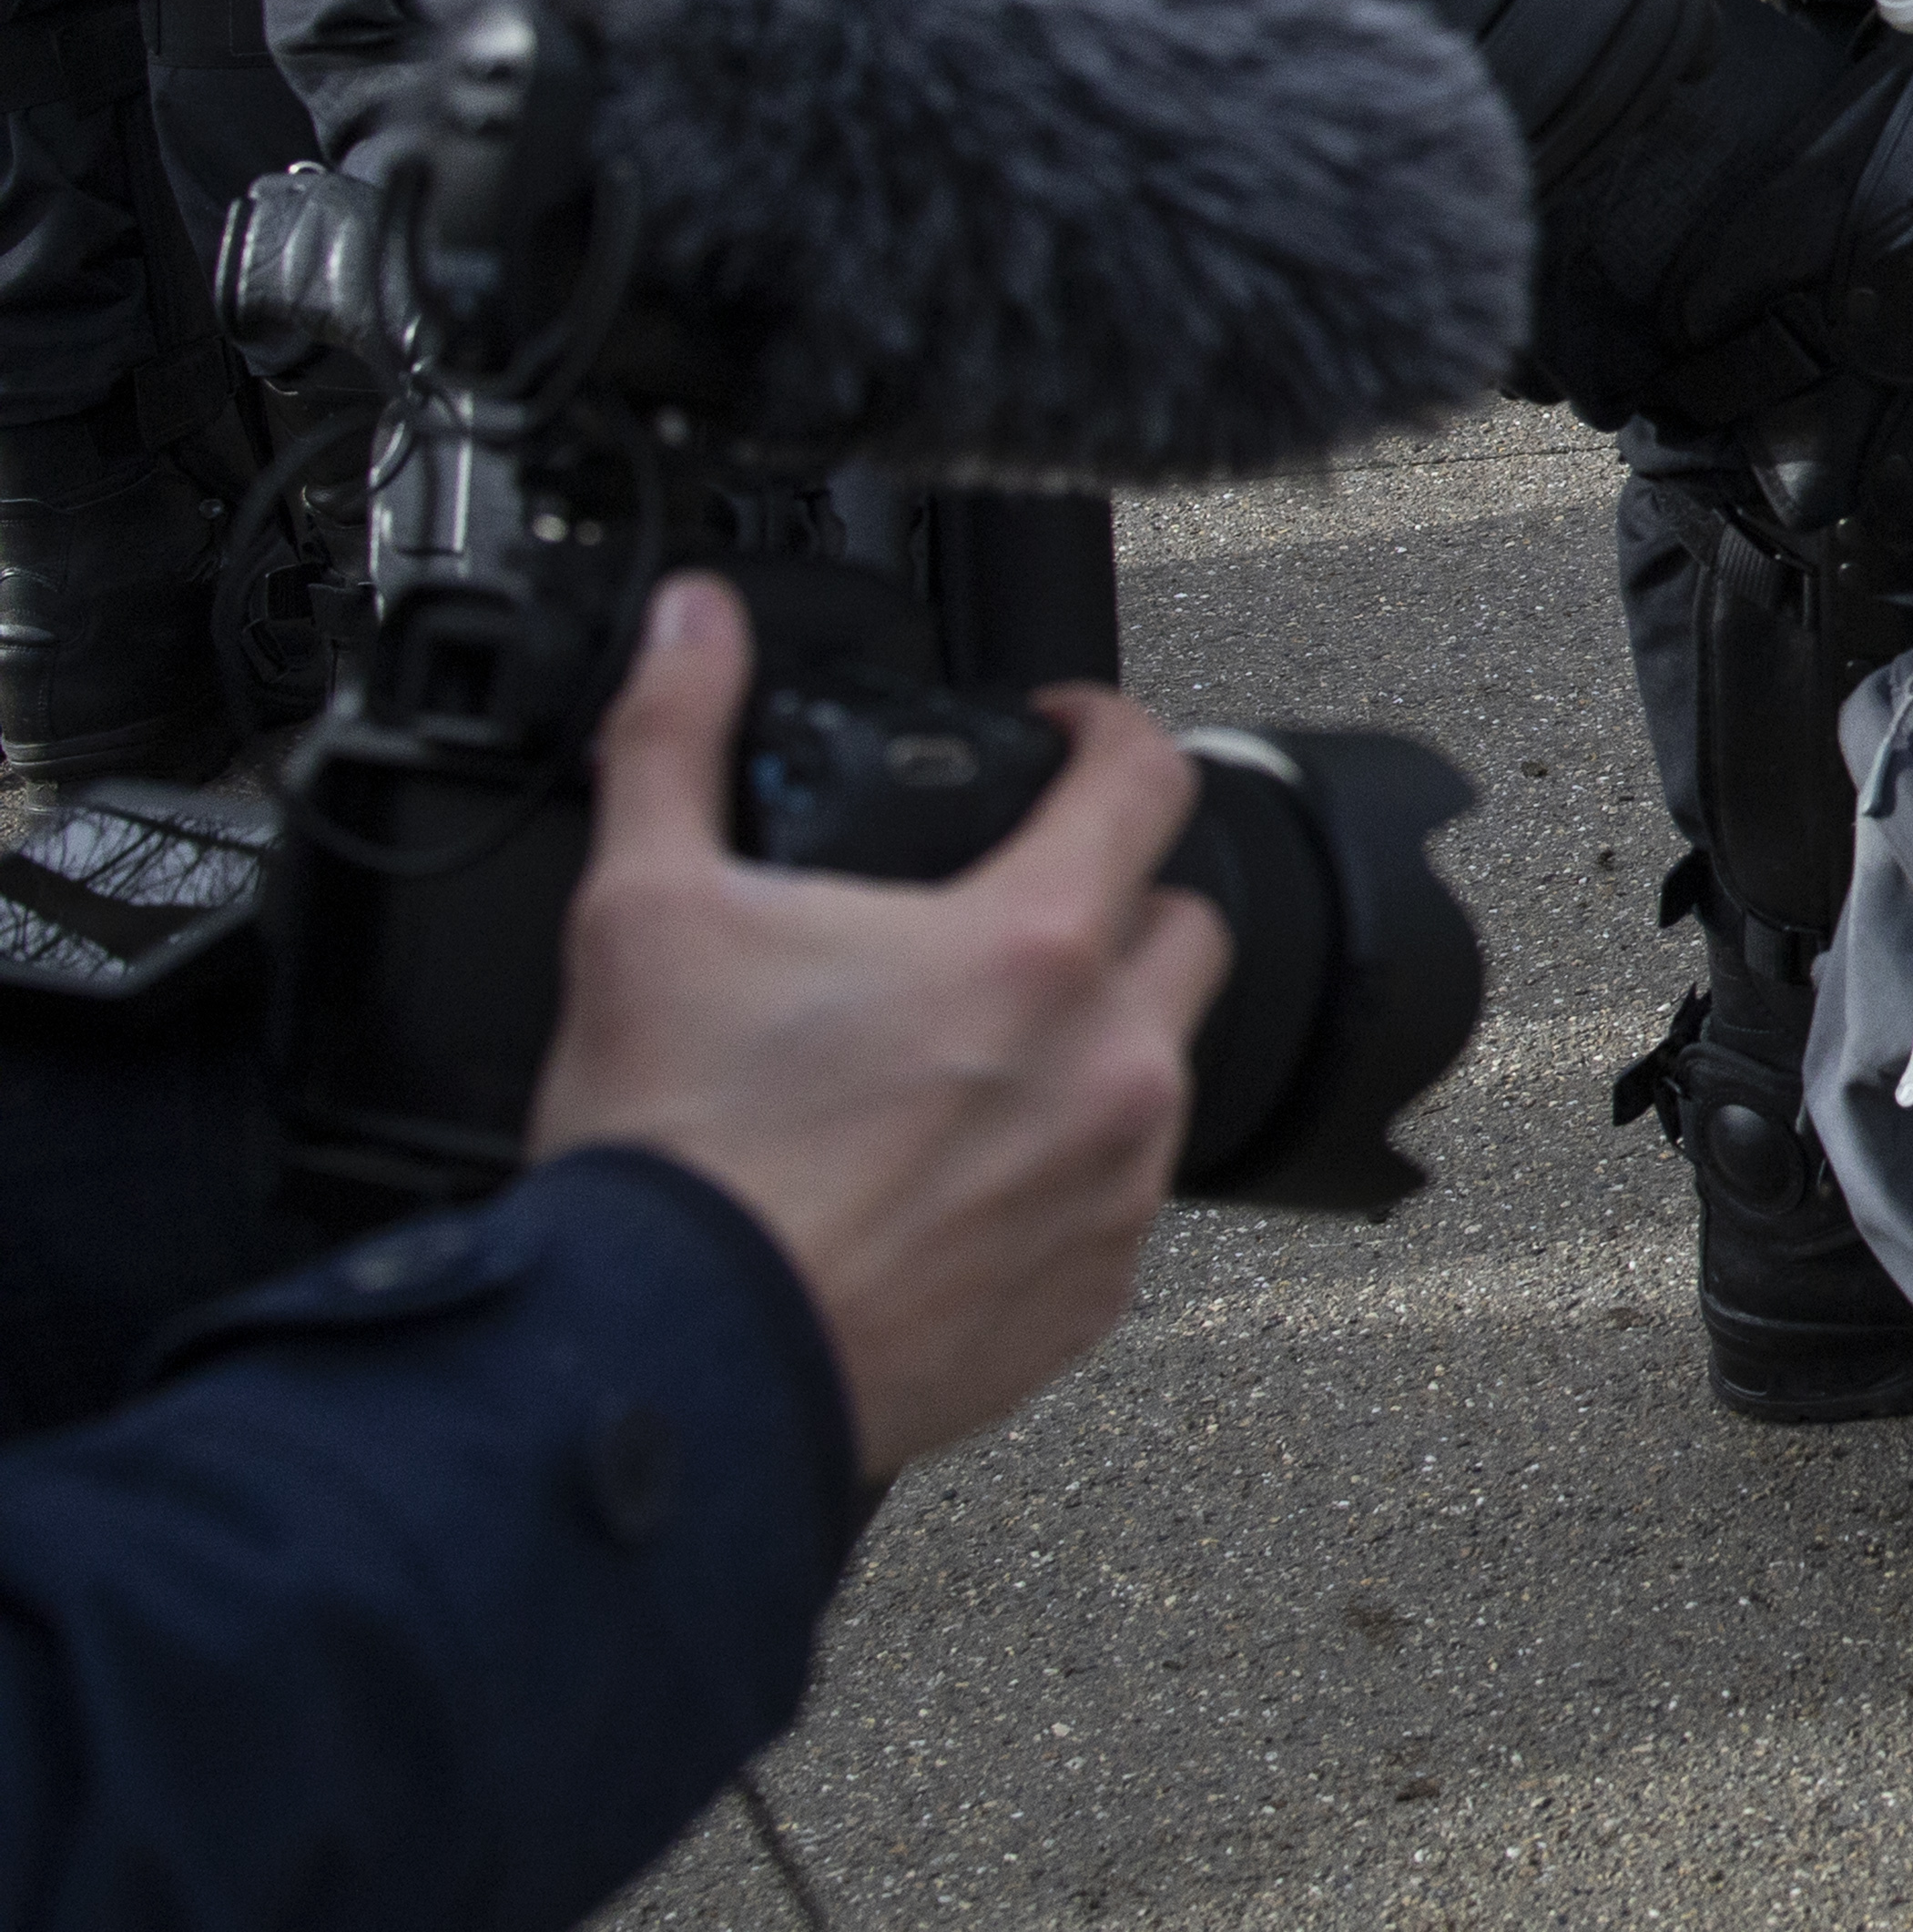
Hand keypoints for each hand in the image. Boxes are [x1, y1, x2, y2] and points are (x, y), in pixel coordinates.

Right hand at [528, 575, 1225, 1480]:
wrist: (677, 1369)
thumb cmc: (675, 1160)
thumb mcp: (646, 908)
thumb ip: (674, 737)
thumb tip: (692, 627)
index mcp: (1029, 946)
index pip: (1147, 776)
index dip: (1108, 728)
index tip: (1068, 733)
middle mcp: (1108, 1060)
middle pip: (1182, 922)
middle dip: (1113, 897)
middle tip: (1010, 912)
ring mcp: (1116, 1183)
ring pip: (1162, 1064)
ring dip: (1092, 1038)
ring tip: (968, 1054)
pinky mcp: (1096, 1293)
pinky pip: (1124, 1196)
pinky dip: (1065, 1167)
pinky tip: (962, 1172)